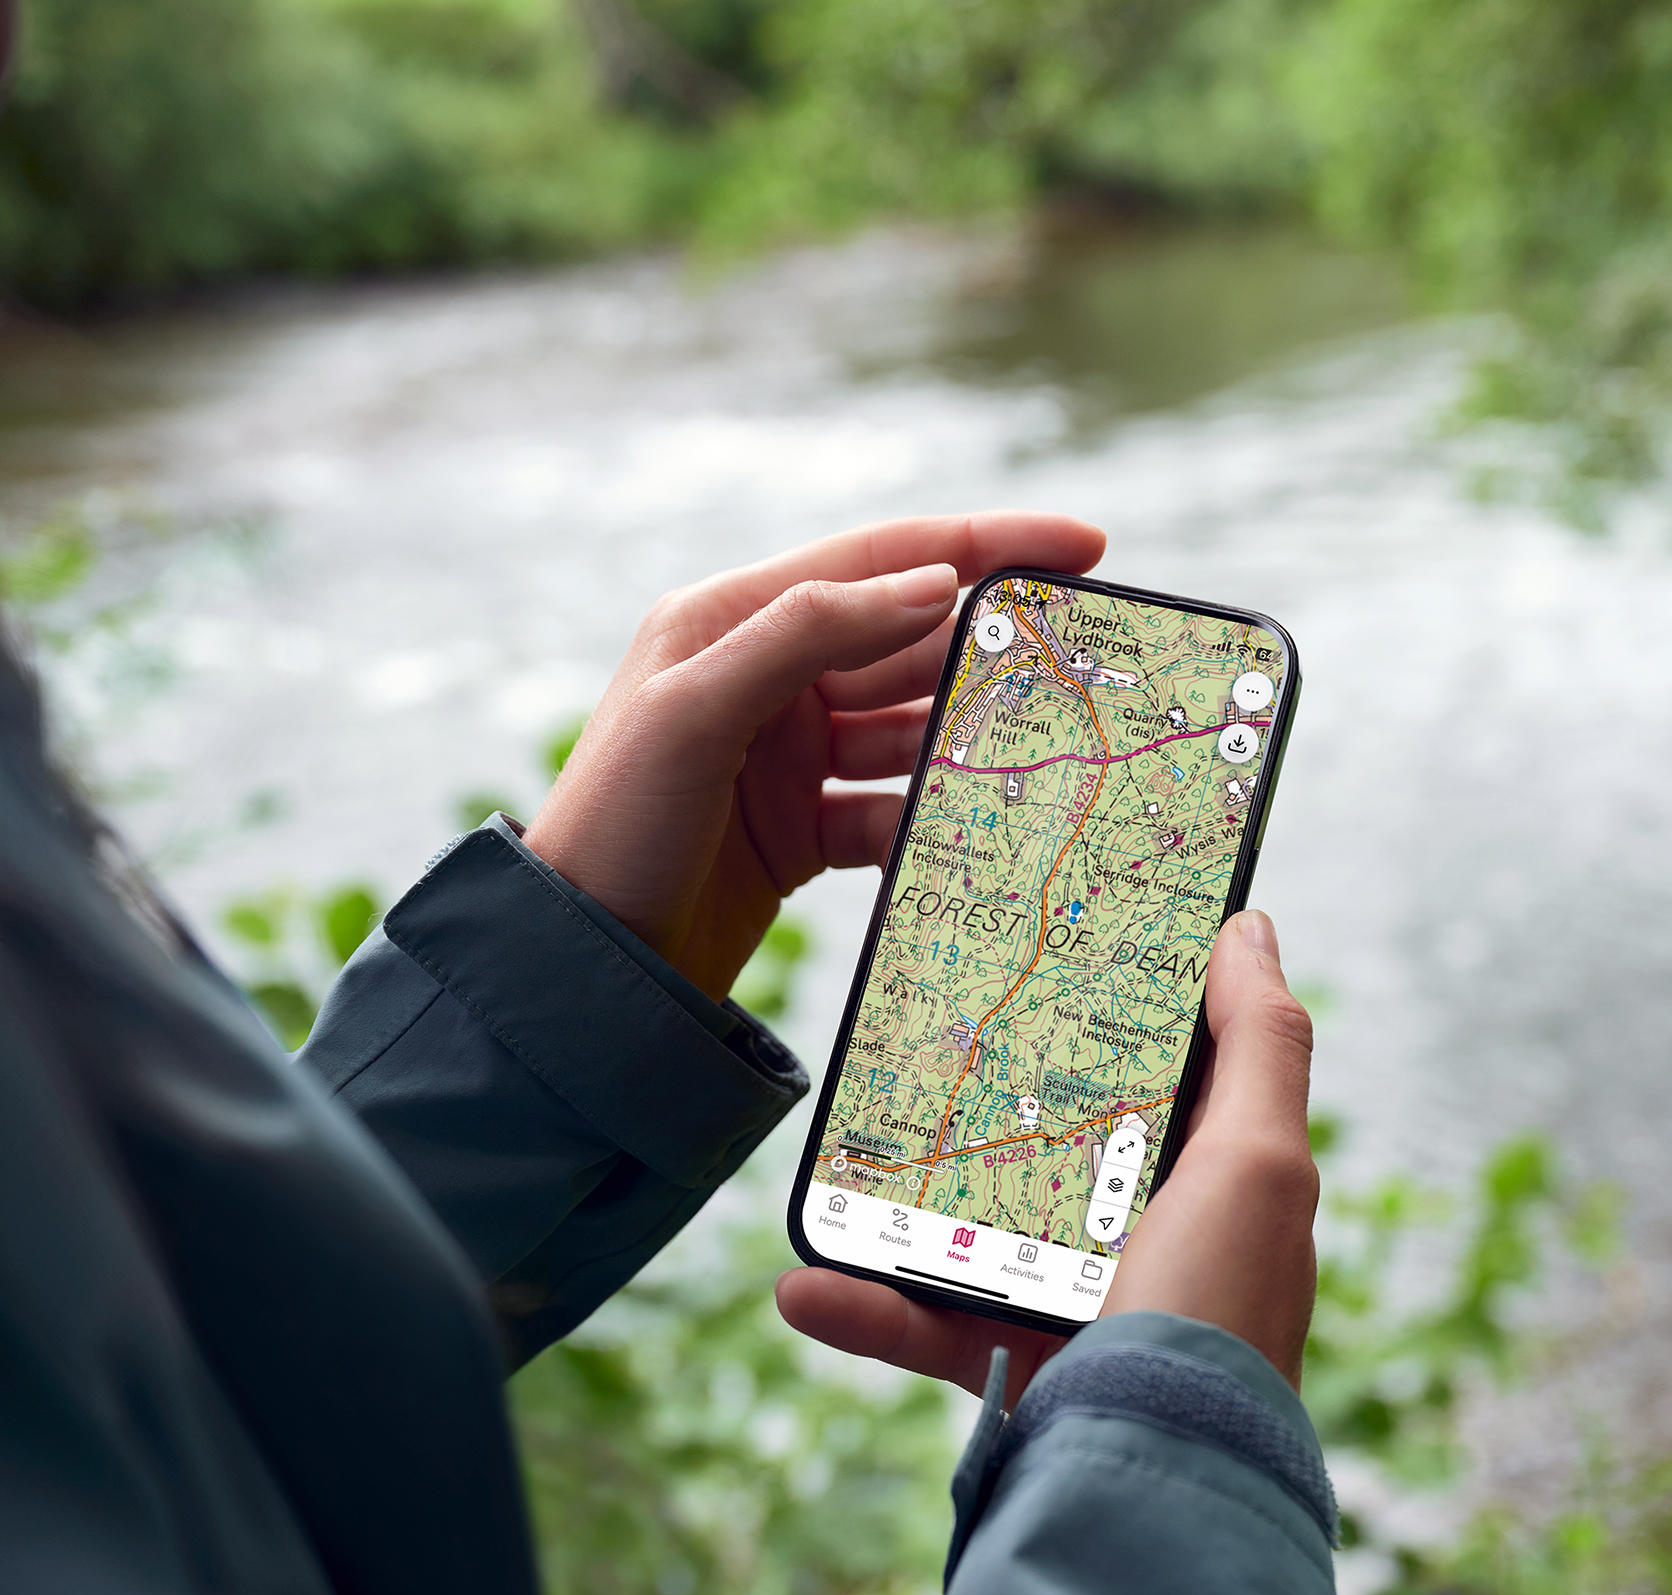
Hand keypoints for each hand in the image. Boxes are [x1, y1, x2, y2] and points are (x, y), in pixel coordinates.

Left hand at [524, 513, 1103, 1000]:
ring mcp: (788, 755)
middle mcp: (766, 676)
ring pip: (913, 727)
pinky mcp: (802, 827)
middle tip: (1088, 666)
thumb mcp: (696, 711)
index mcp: (734, 619)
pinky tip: (981, 830)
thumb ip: (807, 634)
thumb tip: (932, 583)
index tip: (1087, 546)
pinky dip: (936, 816)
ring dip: (976, 738)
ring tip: (1054, 753)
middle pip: (911, 643)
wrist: (578, 966)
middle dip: (997, 651)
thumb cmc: (615, 824)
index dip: (988, 545)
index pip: (885, 560)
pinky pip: (893, 806)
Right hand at [777, 909, 1320, 1400]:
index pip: (1177, 1065)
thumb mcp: (1258, 1163)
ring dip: (904, 1195)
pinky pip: (930, 1326)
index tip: (1052, 941)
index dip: (1127, 1000)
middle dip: (992, 1082)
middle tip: (927, 1026)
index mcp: (1226, 1179)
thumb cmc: (1218, 1315)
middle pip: (1064, 1131)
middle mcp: (1164, 1235)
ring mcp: (1090, 1304)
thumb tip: (1253, 927)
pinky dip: (866, 1307)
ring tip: (844, 1151)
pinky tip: (804, 1287)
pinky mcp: (1024, 1371)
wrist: (1155, 1497)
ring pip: (982, 1223)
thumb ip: (1261, 1046)